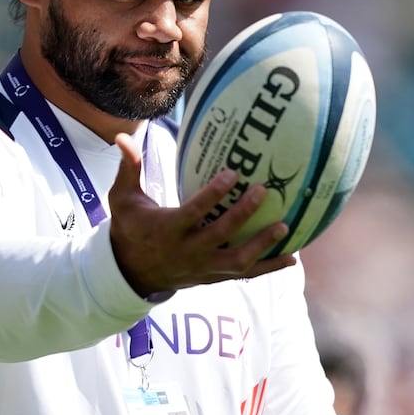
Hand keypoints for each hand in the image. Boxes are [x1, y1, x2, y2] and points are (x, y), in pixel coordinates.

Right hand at [109, 132, 295, 296]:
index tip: (233, 173)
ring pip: (237, 261)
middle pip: (220, 234)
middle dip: (243, 214)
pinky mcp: (213, 277)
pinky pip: (244, 275)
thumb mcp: (122, 198)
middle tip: (264, 191)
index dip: (214, 194)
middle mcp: (187, 251)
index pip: (194, 212)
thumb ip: (129, 167)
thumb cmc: (130, 227)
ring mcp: (202, 268)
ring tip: (284, 226)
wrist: (130, 272)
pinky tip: (291, 257)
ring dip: (262, 245)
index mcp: (167, 229)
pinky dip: (268, 268)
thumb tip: (122, 136)